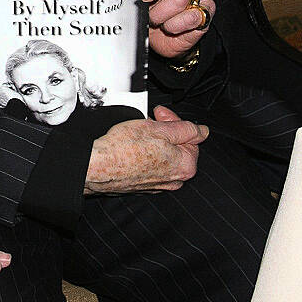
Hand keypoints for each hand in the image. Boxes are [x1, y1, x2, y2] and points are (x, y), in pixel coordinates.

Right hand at [84, 105, 208, 193]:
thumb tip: (202, 131)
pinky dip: (145, 155)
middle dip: (166, 131)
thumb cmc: (125, 148)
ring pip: (164, 157)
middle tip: (150, 121)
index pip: (191, 137)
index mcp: (185, 166)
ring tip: (139, 132)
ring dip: (155, 142)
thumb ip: (186, 129)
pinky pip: (150, 167)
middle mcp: (174, 180)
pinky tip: (132, 146)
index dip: (174, 121)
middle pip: (178, 148)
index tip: (160, 114)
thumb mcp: (160, 128)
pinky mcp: (142, 186)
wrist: (98, 166)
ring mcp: (158, 185)